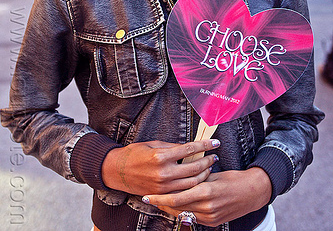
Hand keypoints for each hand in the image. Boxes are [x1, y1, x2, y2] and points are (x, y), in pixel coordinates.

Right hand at [101, 138, 219, 196]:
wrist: (118, 171)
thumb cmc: (135, 154)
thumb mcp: (153, 144)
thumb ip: (172, 147)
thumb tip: (189, 147)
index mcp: (161, 156)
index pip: (189, 149)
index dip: (204, 145)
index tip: (215, 142)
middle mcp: (164, 172)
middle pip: (194, 168)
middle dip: (208, 161)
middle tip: (214, 156)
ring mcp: (163, 186)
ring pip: (192, 183)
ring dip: (203, 174)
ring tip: (209, 167)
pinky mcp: (162, 195)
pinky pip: (183, 192)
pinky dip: (193, 186)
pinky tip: (198, 180)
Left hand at [143, 167, 271, 226]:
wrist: (252, 193)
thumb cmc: (233, 179)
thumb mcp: (213, 174)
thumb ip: (196, 177)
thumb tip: (179, 173)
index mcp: (206, 191)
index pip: (176, 197)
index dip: (160, 197)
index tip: (148, 194)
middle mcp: (207, 206)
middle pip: (177, 207)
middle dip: (160, 204)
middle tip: (147, 198)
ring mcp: (210, 216)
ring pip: (183, 214)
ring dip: (169, 208)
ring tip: (157, 201)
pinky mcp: (212, 222)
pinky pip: (192, 217)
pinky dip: (181, 212)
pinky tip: (173, 206)